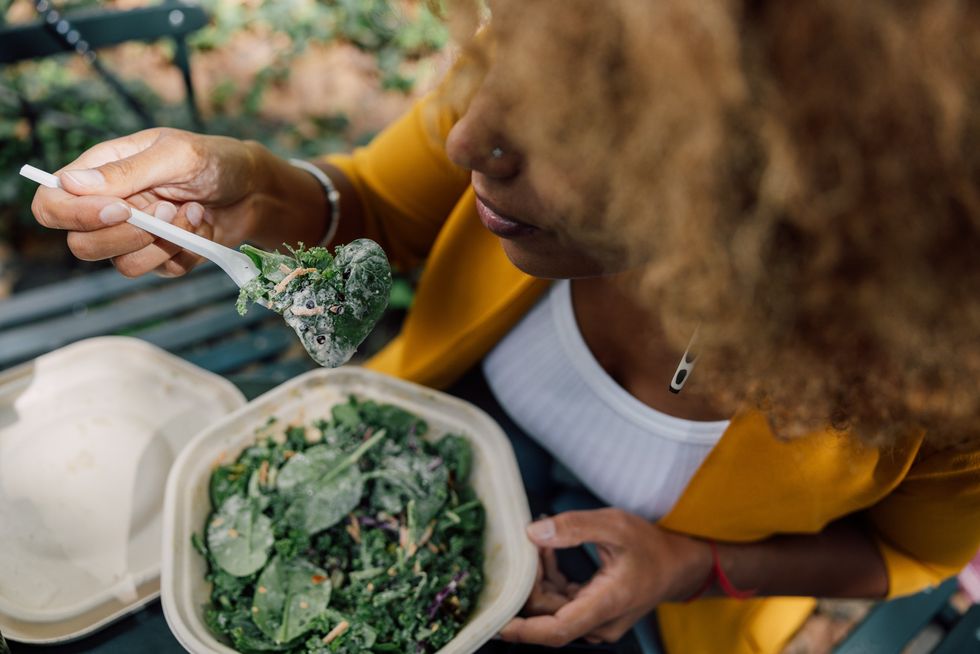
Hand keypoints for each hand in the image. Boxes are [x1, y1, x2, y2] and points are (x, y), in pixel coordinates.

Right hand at [30, 128, 262, 276]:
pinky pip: (161, 271)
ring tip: (192, 212)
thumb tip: (70, 182)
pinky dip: (187, 252)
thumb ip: (126, 171)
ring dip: (165, 243)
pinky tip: (203, 225)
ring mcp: (136, 236)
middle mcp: (111, 208)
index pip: (52, 204)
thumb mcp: (175, 155)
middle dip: (129, 235)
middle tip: (167, 210)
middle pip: (82, 245)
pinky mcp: (163, 257)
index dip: (74, 215)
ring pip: (123, 266)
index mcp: (101, 174)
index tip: (119, 209)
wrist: (256, 188)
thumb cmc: (215, 160)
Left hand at [500, 508, 710, 646]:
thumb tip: (532, 533)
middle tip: (531, 543)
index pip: (558, 631)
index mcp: (607, 605)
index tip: (498, 624)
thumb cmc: (650, 545)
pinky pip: (561, 603)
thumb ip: (574, 527)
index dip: (525, 631)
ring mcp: (597, 623)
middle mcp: (600, 623)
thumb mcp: (615, 525)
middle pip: (549, 614)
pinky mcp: (593, 616)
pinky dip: (551, 579)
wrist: (677, 566)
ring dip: (540, 577)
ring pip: (553, 608)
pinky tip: (549, 552)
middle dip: (531, 580)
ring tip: (542, 541)